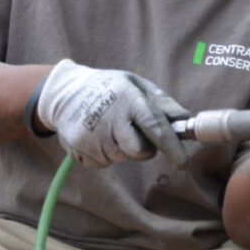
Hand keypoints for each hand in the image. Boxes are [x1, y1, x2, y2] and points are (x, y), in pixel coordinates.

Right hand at [37, 60, 189, 168]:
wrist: (64, 92)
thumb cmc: (110, 88)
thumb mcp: (136, 85)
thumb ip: (162, 103)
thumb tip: (186, 120)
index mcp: (129, 99)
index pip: (155, 126)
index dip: (171, 147)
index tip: (182, 163)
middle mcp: (110, 117)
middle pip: (139, 151)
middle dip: (143, 148)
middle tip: (134, 132)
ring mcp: (91, 134)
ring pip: (121, 158)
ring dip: (121, 148)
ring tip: (109, 127)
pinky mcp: (78, 147)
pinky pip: (103, 163)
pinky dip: (104, 153)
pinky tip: (96, 135)